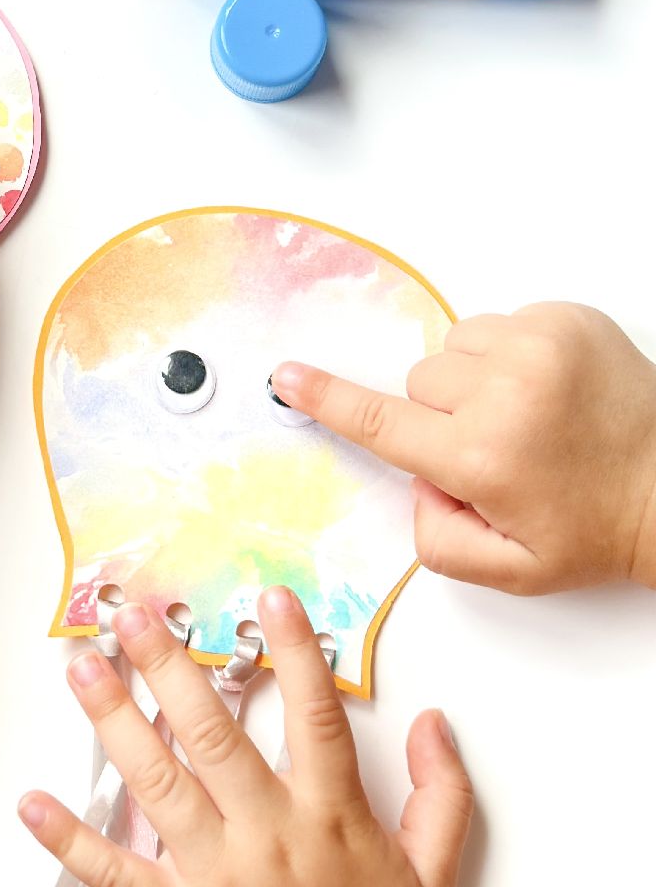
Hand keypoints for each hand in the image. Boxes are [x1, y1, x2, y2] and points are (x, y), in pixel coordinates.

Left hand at [19, 589, 471, 886]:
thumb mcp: (433, 877)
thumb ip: (440, 796)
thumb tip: (435, 724)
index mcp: (329, 817)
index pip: (314, 716)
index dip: (295, 652)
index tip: (270, 595)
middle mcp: (267, 836)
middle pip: (214, 737)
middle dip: (170, 669)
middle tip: (136, 614)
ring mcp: (216, 875)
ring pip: (159, 784)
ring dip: (116, 722)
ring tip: (82, 669)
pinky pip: (117, 874)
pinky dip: (71, 840)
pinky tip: (33, 803)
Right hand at [272, 303, 655, 593]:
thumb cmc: (598, 526)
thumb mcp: (512, 569)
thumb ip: (438, 539)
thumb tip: (418, 482)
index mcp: (483, 457)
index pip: (382, 421)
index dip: (327, 399)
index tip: (287, 377)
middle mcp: (505, 392)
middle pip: (419, 383)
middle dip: (440, 414)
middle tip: (494, 447)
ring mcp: (538, 345)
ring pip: (454, 348)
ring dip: (474, 378)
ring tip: (525, 413)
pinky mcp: (565, 318)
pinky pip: (499, 323)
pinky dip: (511, 354)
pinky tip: (548, 389)